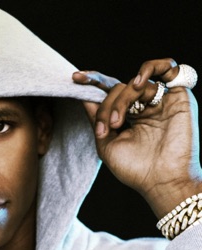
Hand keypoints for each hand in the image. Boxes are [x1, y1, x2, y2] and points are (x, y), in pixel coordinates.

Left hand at [73, 59, 201, 217]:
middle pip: (117, 89)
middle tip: (107, 128)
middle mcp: (142, 107)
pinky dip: (149, 68)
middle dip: (106, 107)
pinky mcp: (177, 96)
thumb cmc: (134, 168)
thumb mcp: (106, 144)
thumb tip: (84, 97)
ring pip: (134, 83)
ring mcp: (158, 101)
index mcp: (126, 117)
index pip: (108, 93)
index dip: (92, 83)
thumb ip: (97, 119)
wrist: (161, 181)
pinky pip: (167, 67)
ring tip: (119, 120)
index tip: (75, 79)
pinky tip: (138, 83)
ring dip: (121, 98)